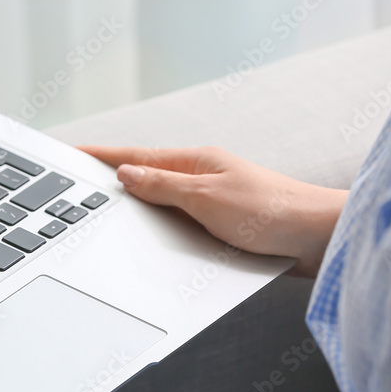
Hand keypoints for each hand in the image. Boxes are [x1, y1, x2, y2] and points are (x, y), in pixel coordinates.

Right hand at [79, 146, 347, 276]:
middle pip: (145, 178)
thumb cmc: (273, 213)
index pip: (136, 156)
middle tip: (76, 183)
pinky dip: (161, 227)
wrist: (319, 240)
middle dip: (111, 180)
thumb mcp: (206, 198)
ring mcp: (212, 201)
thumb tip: (126, 174)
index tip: (71, 152)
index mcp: (195, 162)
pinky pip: (180, 223)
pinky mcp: (223, 226)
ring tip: (103, 210)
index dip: (101, 155)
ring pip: (162, 203)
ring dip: (137, 206)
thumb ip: (163, 186)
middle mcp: (201, 178)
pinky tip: (150, 239)